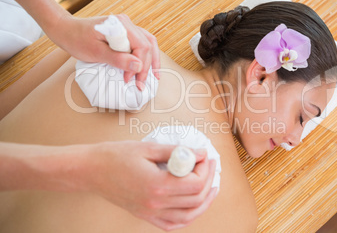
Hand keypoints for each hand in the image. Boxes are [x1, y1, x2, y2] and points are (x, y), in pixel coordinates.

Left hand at [48, 14, 159, 89]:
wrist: (66, 30)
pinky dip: (145, 56)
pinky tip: (147, 66)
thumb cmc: (77, 40)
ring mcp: (127, 27)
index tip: (128, 79)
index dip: (139, 65)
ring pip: (148, 43)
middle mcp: (127, 23)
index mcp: (121, 25)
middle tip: (140, 84)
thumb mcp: (95, 52)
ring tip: (154, 76)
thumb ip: (117, 58)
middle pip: (148, 45)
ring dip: (151, 61)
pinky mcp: (124, 33)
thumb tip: (138, 66)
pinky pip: (141, 44)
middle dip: (146, 67)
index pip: (142, 46)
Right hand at [88, 141, 216, 230]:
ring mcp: (150, 212)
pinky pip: (173, 223)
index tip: (204, 156)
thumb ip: (177, 151)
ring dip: (204, 201)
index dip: (205, 168)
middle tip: (208, 165)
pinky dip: (188, 216)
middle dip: (208, 180)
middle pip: (195, 199)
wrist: (91, 170)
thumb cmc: (115, 156)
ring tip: (210, 186)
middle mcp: (155, 203)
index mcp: (156, 185)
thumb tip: (198, 153)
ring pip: (189, 215)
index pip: (195, 183)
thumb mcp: (148, 148)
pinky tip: (193, 205)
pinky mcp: (145, 215)